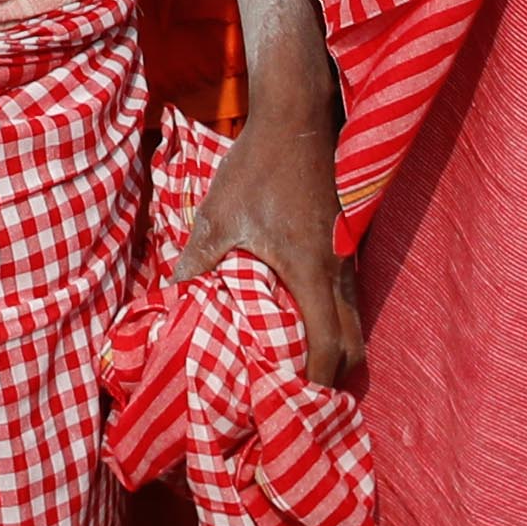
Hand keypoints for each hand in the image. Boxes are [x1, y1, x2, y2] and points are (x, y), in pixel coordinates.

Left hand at [175, 102, 358, 383]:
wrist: (297, 117)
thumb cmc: (257, 167)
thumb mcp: (219, 215)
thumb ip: (198, 260)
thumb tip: (171, 297)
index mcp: (312, 273)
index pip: (329, 347)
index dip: (316, 384)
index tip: (296, 408)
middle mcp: (339, 272)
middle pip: (353, 346)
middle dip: (333, 379)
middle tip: (300, 400)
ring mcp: (347, 257)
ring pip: (354, 321)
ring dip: (335, 350)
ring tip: (299, 372)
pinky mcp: (345, 243)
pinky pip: (349, 297)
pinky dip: (335, 320)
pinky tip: (304, 322)